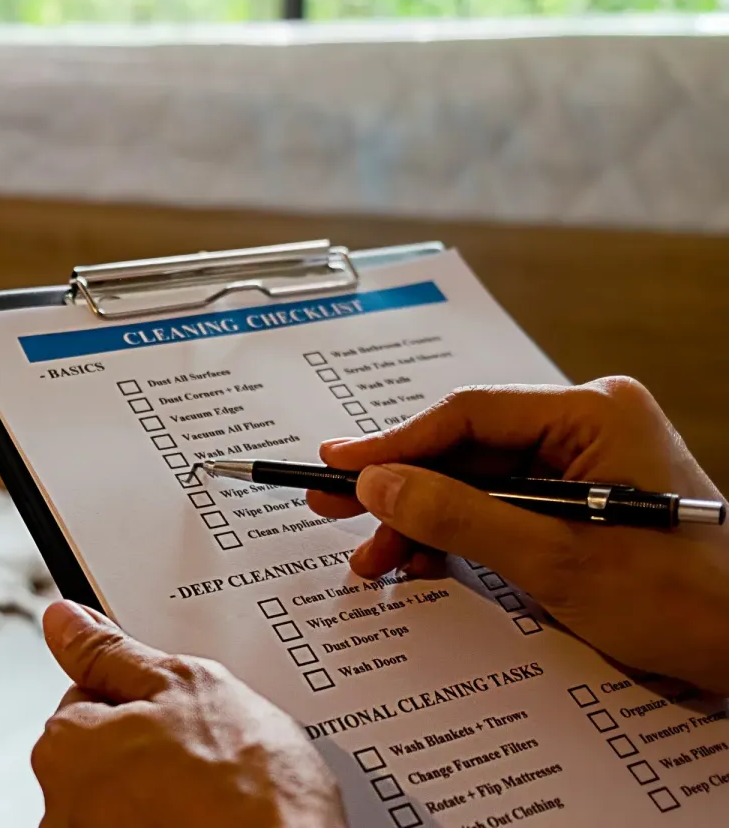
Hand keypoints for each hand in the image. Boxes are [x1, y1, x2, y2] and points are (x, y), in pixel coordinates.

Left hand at [33, 601, 344, 827]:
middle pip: (103, 751)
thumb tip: (65, 620)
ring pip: (126, 796)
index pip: (86, 696)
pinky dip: (173, 820)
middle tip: (206, 748)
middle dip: (148, 744)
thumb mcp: (184, 684)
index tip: (177, 707)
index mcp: (65, 747)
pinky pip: (144, 825)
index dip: (140, 695)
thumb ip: (113, 652)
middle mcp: (62, 807)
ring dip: (160, 790)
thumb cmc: (244, 787)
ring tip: (217, 791)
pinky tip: (211, 817)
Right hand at [309, 377, 728, 693]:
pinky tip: (423, 563)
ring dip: (425, 520)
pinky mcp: (578, 499)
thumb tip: (375, 482)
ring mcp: (583, 461)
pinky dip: (460, 536)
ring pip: (475, 481)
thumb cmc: (681, 601)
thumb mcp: (556, 561)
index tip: (338, 468)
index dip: (395, 444)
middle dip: (403, 489)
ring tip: (375, 559)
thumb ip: (458, 517)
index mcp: (592, 414)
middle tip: (334, 509)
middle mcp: (585, 425)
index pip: (469, 414)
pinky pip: (501, 506)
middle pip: (465, 448)